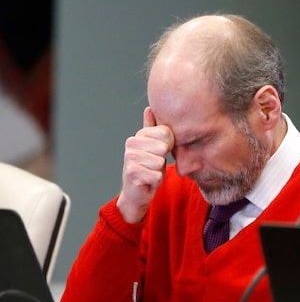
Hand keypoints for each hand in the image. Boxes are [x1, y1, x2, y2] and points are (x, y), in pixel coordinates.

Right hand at [116, 107, 173, 222]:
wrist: (136, 192)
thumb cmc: (148, 168)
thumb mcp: (153, 147)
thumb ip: (152, 129)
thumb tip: (150, 108)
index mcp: (138, 135)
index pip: (166, 133)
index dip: (168, 146)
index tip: (158, 153)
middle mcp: (131, 144)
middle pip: (164, 148)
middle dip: (162, 160)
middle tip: (153, 165)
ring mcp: (130, 158)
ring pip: (160, 162)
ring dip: (159, 172)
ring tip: (150, 172)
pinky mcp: (132, 174)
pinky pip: (157, 176)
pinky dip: (155, 181)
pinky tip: (147, 181)